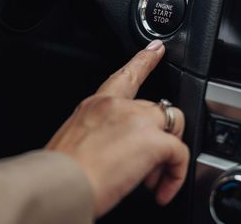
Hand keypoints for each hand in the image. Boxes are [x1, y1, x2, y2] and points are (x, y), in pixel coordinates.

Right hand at [46, 40, 188, 217]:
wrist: (60, 184)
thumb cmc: (61, 172)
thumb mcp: (74, 143)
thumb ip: (98, 136)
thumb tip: (113, 151)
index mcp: (96, 105)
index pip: (124, 76)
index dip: (143, 60)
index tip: (156, 48)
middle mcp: (117, 106)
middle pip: (157, 110)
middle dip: (157, 138)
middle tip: (145, 169)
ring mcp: (137, 120)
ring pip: (173, 125)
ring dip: (168, 153)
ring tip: (152, 179)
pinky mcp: (152, 140)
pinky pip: (180, 153)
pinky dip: (176, 174)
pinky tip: (162, 190)